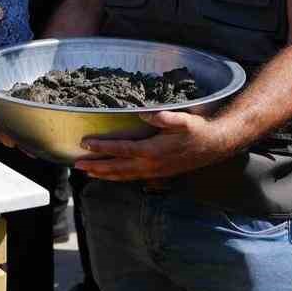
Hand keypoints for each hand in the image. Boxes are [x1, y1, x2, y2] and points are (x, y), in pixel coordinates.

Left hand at [73, 110, 234, 180]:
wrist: (215, 146)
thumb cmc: (197, 131)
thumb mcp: (183, 120)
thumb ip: (165, 117)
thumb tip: (144, 113)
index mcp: (153, 151)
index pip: (121, 149)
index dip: (102, 147)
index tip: (85, 143)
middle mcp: (151, 165)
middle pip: (117, 168)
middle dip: (96, 167)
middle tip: (76, 165)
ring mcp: (154, 171)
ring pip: (124, 176)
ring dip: (104, 174)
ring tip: (87, 173)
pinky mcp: (158, 173)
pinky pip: (132, 177)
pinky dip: (118, 177)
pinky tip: (111, 175)